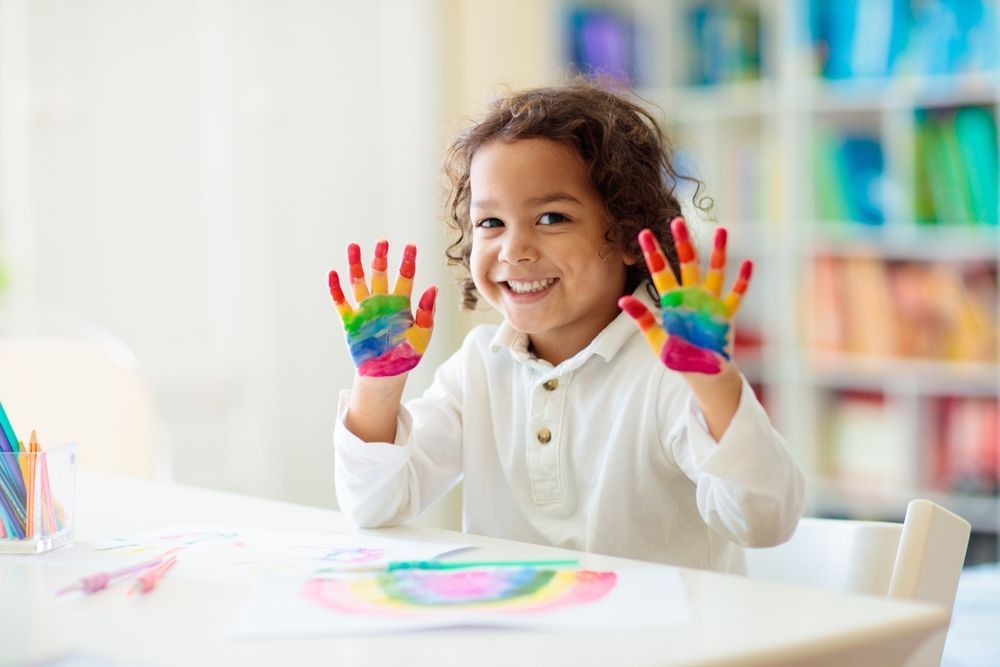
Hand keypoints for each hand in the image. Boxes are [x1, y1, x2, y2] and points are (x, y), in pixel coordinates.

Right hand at [328, 240, 437, 376]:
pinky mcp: (351, 322)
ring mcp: (365, 310)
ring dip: (356, 265)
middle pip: (380, 274)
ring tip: (353, 247)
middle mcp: (382, 302)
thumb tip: (433, 288)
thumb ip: (427, 312)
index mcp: (401, 303)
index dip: (407, 261)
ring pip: (359, 282)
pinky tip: (332, 274)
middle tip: (382, 242)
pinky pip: (341, 302)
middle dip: (380, 258)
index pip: (405, 277)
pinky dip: (336, 289)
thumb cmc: (407, 354)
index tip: (411, 246)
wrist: (386, 375)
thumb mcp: (422, 335)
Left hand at [619, 218, 750, 374]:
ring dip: (718, 252)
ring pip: (715, 271)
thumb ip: (643, 318)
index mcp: (672, 300)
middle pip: (687, 263)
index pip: (660, 271)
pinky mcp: (726, 314)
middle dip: (682, 243)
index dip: (653, 253)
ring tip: (721, 231)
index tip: (644, 233)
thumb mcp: (657, 339)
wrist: (703, 373)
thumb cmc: (678, 357)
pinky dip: (742, 281)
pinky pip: (736, 294)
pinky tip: (747, 263)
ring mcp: (710, 302)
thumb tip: (622, 299)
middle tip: (677, 221)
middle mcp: (691, 296)